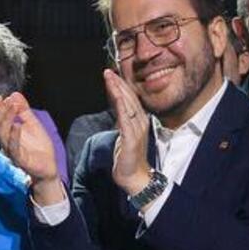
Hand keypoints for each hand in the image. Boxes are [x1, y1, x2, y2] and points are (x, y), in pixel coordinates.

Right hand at [0, 93, 62, 192]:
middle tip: (7, 100)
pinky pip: (14, 148)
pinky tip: (18, 125)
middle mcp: (5, 143)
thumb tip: (15, 94)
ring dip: (6, 119)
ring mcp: (11, 152)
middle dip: (0, 112)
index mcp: (6, 134)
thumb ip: (23, 110)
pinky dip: (14, 136)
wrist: (48, 166)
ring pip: (2, 135)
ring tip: (13, 107)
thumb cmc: (38, 147)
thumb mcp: (32, 124)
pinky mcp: (20, 160)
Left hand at [101, 68, 153, 196]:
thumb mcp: (124, 136)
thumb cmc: (128, 159)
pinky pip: (126, 119)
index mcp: (139, 121)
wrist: (134, 178)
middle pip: (129, 98)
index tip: (111, 75)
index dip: (121, 86)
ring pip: (127, 105)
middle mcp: (140, 122)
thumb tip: (118, 111)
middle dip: (118, 83)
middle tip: (108, 71)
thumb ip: (122, 122)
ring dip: (118, 90)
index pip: (130, 99)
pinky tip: (117, 95)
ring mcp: (137, 130)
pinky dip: (121, 106)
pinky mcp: (131, 139)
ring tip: (110, 78)